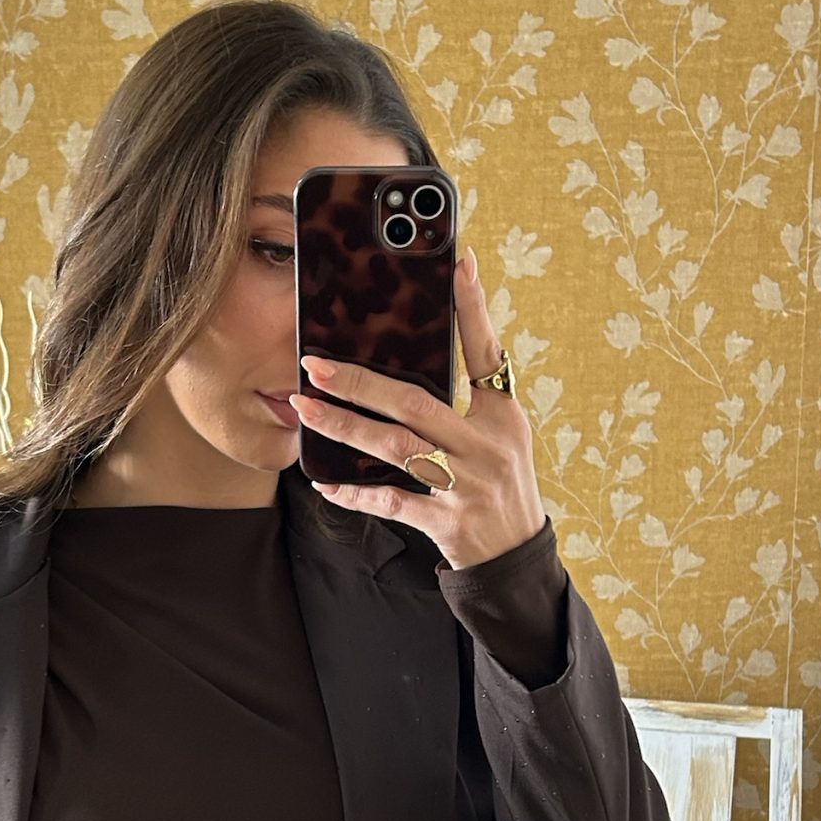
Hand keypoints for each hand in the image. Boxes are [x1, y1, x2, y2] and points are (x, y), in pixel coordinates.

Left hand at [288, 245, 544, 572]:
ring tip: (305, 408)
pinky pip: (393, 502)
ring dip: (345, 427)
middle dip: (360, 381)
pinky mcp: (448, 522)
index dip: (472, 308)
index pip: (485, 352)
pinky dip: (357, 492)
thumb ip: (471, 393)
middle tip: (314, 362)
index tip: (459, 262)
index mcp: (503, 415)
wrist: (515, 558)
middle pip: (415, 403)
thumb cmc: (500, 483)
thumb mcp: (503, 432)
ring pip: (396, 448)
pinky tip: (325, 481)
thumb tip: (424, 346)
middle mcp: (487, 446)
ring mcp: (467, 485)